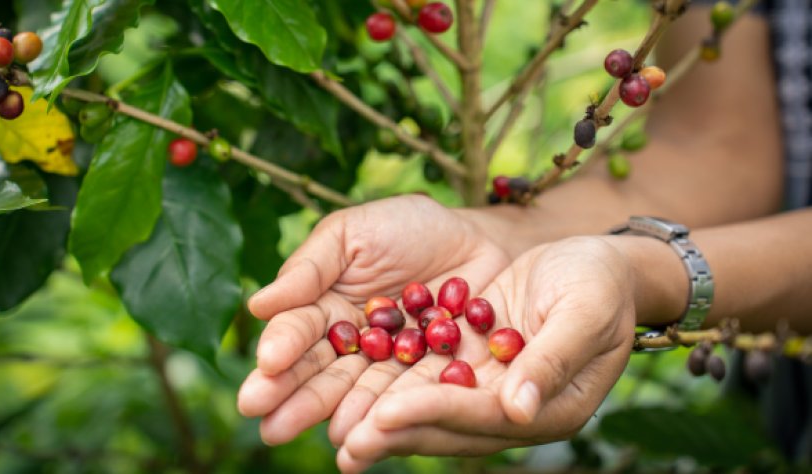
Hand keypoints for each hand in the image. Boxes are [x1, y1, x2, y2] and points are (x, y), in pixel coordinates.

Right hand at [236, 195, 511, 445]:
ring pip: (359, 392)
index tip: (267, 364)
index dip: (282, 347)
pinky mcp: (429, 379)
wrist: (480, 239)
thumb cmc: (407, 227)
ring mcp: (389, 365)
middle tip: (270, 425)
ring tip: (329, 437)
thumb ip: (309, 269)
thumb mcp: (352, 234)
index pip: (297, 330)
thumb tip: (257, 305)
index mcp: (323, 307)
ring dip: (341, 416)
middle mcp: (351, 344)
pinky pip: (409, 396)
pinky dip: (392, 415)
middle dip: (296, 399)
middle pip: (320, 372)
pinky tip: (374, 432)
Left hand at [334, 237, 638, 471]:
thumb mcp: (586, 313)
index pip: (483, 416)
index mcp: (547, 407)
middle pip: (448, 425)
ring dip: (384, 420)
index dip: (434, 414)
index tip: (386, 415)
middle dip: (396, 434)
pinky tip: (349, 391)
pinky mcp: (467, 360)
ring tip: (338, 436)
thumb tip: (517, 410)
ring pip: (428, 407)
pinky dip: (388, 386)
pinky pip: (423, 377)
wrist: (593, 263)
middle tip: (347, 446)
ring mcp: (486, 386)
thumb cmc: (601, 285)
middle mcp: (511, 407)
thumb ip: (553, 360)